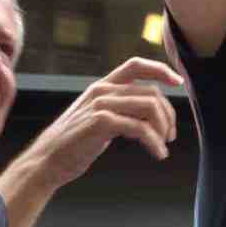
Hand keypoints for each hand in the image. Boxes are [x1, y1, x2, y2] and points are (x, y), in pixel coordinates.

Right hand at [25, 56, 182, 188]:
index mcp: (102, 86)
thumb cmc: (74, 143)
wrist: (46, 161)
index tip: (178, 82)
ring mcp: (101, 105)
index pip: (136, 65)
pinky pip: (140, 127)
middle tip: (170, 135)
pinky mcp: (101, 122)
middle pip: (151, 92)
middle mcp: (102, 91)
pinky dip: (154, 141)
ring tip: (163, 145)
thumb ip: (119, 108)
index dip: (160, 69)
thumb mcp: (97, 117)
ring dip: (163, 128)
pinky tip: (157, 153)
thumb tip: (148, 110)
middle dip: (168, 114)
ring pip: (149, 107)